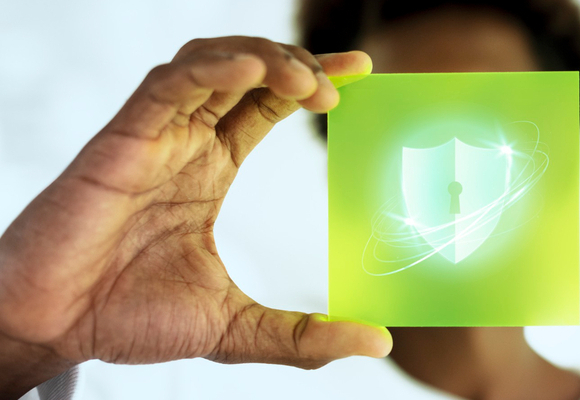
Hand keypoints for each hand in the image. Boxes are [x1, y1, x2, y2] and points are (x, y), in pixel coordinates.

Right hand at [0, 36, 389, 397]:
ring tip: (305, 80)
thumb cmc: (129, 316)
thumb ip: (303, 335)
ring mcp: (154, 137)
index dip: (313, 80)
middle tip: (337, 85)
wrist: (54, 330)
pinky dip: (209, 69)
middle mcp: (185, 143)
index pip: (269, 104)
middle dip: (296, 63)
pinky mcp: (120, 141)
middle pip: (247, 72)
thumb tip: (377, 341)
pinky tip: (251, 69)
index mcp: (210, 168)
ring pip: (210, 64)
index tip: (363, 72)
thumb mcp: (237, 328)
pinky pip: (167, 86)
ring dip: (262, 58)